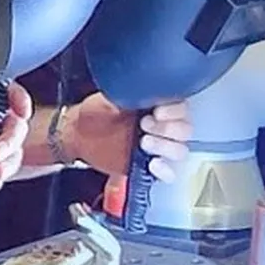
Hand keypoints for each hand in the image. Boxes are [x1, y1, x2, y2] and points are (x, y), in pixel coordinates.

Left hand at [60, 93, 191, 179]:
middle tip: (144, 125)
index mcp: (158, 105)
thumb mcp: (112, 96)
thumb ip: (132, 93)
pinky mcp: (150, 166)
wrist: (80, 134)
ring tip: (143, 142)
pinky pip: (170, 173)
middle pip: (185, 130)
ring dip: (165, 147)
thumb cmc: (95, 113)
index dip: (174, 111)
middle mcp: (162, 126)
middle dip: (168, 128)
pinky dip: (165, 170)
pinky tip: (152, 163)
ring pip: (180, 150)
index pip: (182, 108)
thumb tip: (143, 91)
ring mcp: (159, 147)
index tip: (156, 111)